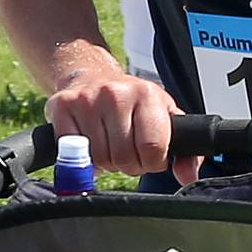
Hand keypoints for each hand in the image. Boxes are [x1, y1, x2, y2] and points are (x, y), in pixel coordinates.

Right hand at [46, 42, 195, 181]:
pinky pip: (72, 152)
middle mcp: (117, 93)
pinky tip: (89, 142)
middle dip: (128, 163)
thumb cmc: (131, 102)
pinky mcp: (62, 107)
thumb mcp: (164, 116)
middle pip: (124, 158)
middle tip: (125, 150)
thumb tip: (188, 176)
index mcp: (147, 95)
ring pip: (99, 158)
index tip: (148, 156)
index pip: (153, 149)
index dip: (151, 162)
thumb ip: (186, 150)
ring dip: (105, 161)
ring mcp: (88, 99)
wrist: (91, 74)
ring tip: (109, 144)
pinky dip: (81, 156)